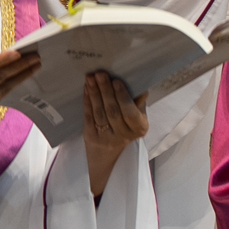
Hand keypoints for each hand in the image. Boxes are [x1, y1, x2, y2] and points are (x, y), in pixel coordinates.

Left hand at [80, 69, 149, 197]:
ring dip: (94, 93)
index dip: (123, 97)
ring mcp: (105, 138)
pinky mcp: (91, 136)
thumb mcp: (137, 118)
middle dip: (106, 91)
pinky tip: (87, 88)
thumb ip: (138, 104)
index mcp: (139, 129)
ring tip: (91, 77)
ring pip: (99, 112)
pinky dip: (87, 100)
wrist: (109, 154)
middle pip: (113, 111)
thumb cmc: (126, 128)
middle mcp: (123, 136)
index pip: (130, 113)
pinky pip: (88, 115)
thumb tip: (141, 88)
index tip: (117, 81)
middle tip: (100, 74)